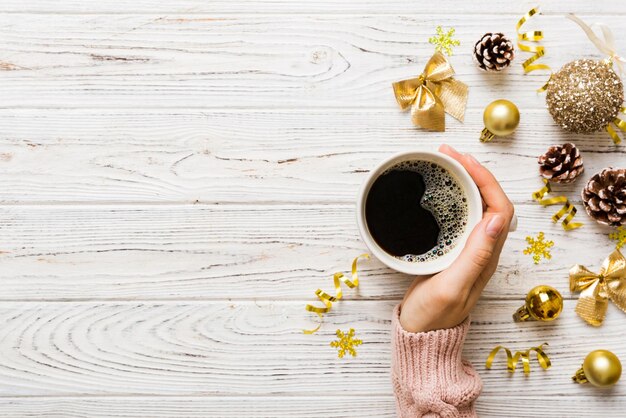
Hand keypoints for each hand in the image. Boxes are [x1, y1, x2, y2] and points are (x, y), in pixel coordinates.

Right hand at [399, 144, 514, 332]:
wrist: (420, 335)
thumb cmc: (433, 315)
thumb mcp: (452, 286)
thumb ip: (475, 256)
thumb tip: (496, 220)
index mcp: (486, 256)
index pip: (499, 208)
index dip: (485, 179)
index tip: (462, 160)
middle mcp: (483, 249)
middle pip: (491, 201)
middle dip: (475, 172)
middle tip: (449, 153)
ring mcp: (469, 249)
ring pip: (477, 206)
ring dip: (466, 181)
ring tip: (446, 162)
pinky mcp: (453, 250)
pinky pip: (461, 214)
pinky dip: (453, 196)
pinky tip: (439, 189)